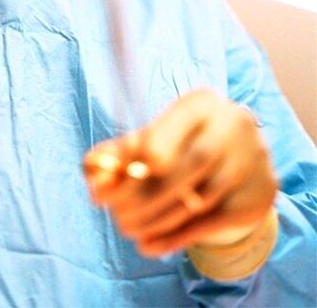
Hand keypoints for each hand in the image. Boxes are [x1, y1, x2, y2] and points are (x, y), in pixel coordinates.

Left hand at [83, 90, 277, 256]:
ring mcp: (251, 160)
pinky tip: (148, 246)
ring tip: (127, 229)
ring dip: (157, 218)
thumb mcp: (151, 139)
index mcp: (200, 103)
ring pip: (200, 198)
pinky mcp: (257, 196)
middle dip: (145, 194)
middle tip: (115, 217)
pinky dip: (176, 237)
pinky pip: (212, 222)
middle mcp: (232, 125)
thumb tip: (91, 169)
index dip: (135, 157)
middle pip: (188, 164)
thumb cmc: (181, 145)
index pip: (167, 129)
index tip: (107, 184)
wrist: (240, 160)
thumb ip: (116, 152)